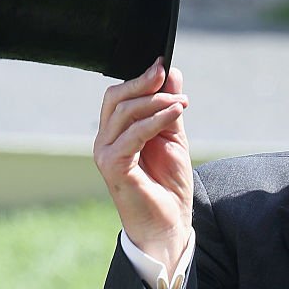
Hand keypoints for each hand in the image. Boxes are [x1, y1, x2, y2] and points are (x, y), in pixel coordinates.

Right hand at [93, 58, 192, 271]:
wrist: (168, 224)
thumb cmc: (169, 185)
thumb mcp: (174, 137)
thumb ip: (170, 108)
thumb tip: (171, 73)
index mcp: (117, 132)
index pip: (119, 96)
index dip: (140, 78)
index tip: (163, 64)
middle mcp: (106, 140)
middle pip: (116, 98)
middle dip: (144, 83)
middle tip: (166, 75)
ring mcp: (106, 153)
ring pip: (124, 113)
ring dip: (156, 102)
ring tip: (182, 102)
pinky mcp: (114, 167)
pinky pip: (132, 135)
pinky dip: (155, 120)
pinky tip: (176, 113)